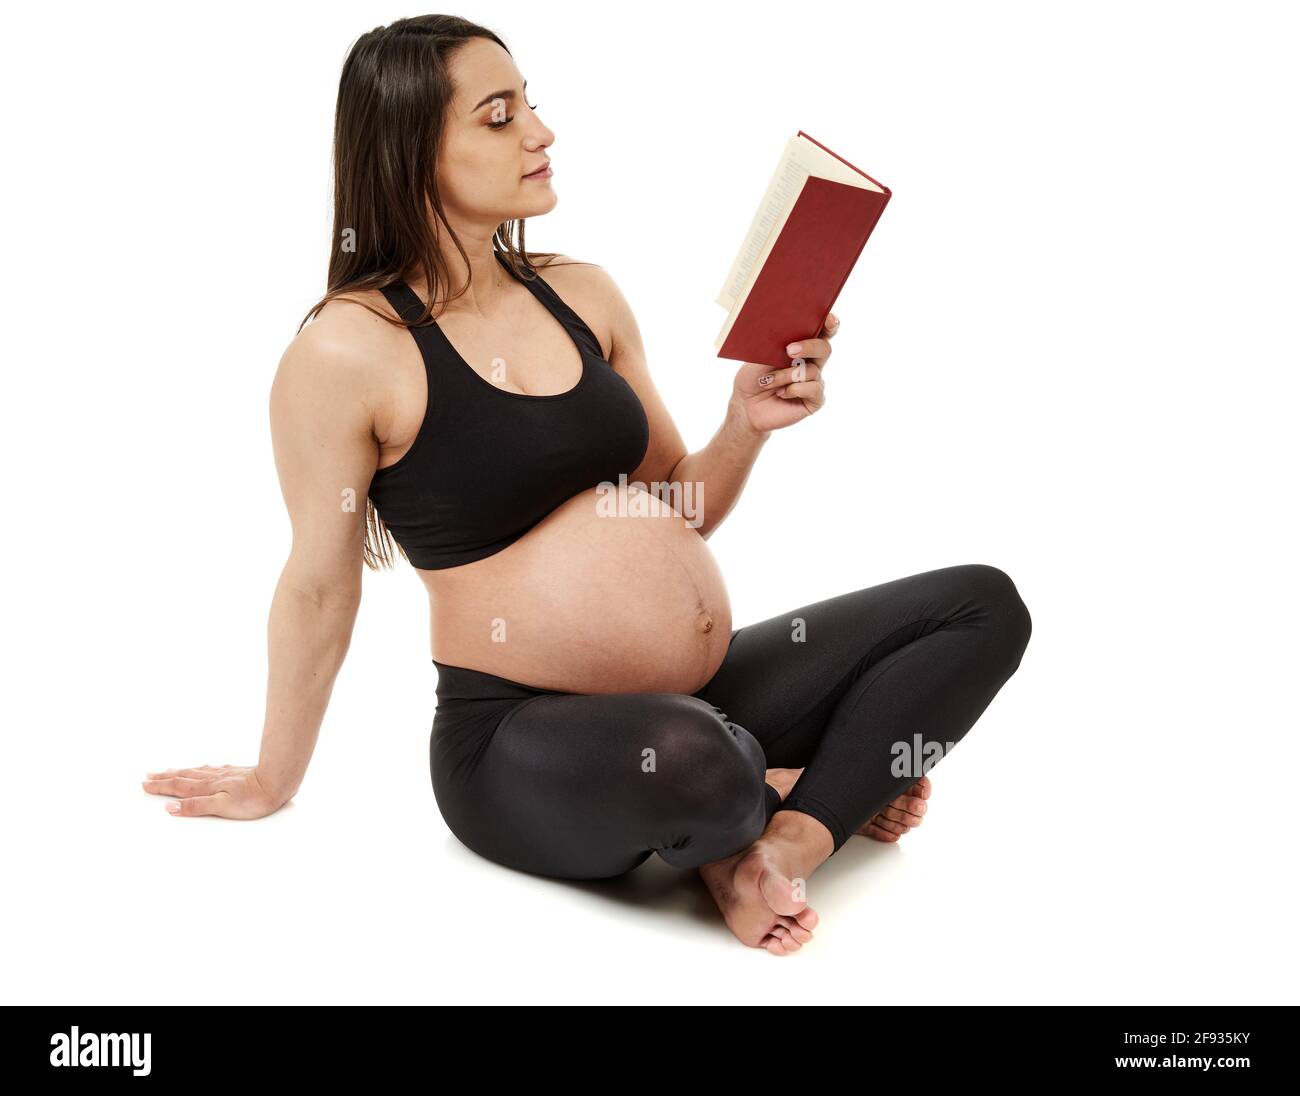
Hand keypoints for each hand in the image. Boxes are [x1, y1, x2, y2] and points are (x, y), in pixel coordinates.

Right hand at [141, 764, 287, 819]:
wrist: (278, 780)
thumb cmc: (253, 798)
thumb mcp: (222, 807)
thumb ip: (196, 807)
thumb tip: (170, 808)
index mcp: (207, 788)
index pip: (178, 787)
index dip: (161, 787)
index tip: (145, 785)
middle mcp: (213, 778)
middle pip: (184, 777)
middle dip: (165, 777)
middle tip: (149, 776)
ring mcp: (224, 774)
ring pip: (196, 771)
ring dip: (180, 771)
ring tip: (169, 770)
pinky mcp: (236, 772)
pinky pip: (211, 769)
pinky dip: (200, 769)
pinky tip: (203, 768)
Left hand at [732, 311, 838, 433]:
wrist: (746, 405)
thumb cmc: (753, 378)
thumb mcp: (759, 356)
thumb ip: (776, 343)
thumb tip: (787, 332)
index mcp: (801, 347)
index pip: (822, 332)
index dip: (829, 324)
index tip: (829, 319)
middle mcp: (812, 363)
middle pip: (824, 348)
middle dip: (809, 346)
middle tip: (789, 350)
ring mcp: (814, 381)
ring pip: (811, 371)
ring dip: (786, 375)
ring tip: (767, 381)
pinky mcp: (814, 400)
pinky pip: (813, 389)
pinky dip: (794, 390)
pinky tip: (781, 393)